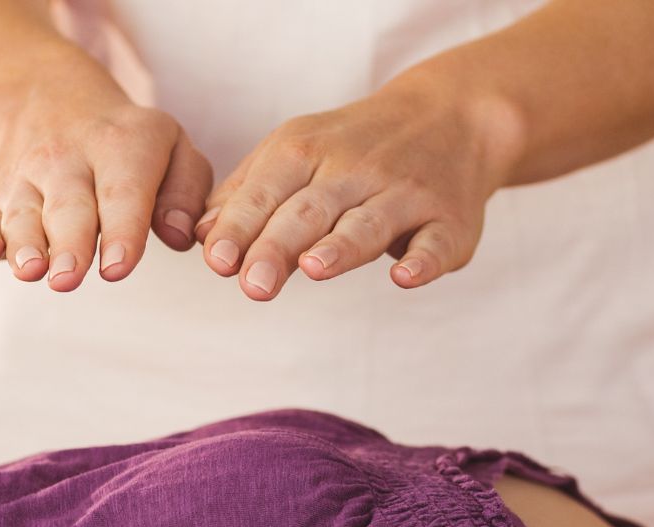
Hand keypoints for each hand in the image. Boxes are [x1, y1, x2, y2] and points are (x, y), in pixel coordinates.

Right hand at [0, 82, 212, 291]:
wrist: (49, 100)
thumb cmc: (128, 144)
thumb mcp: (172, 148)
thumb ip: (185, 193)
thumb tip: (178, 236)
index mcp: (122, 146)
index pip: (123, 193)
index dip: (121, 231)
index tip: (118, 267)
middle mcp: (68, 159)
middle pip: (69, 207)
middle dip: (69, 244)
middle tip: (69, 278)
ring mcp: (26, 176)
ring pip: (23, 213)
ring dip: (24, 244)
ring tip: (31, 270)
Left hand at [194, 83, 519, 300]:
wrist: (452, 115)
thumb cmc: (356, 147)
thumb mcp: (297, 150)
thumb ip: (249, 193)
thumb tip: (201, 237)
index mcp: (307, 151)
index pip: (267, 191)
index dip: (242, 226)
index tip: (218, 261)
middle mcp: (356, 169)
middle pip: (311, 210)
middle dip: (280, 245)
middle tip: (253, 285)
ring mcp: (406, 193)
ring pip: (369, 222)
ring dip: (342, 246)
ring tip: (314, 268)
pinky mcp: (449, 220)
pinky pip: (437, 241)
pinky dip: (423, 259)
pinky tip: (405, 275)